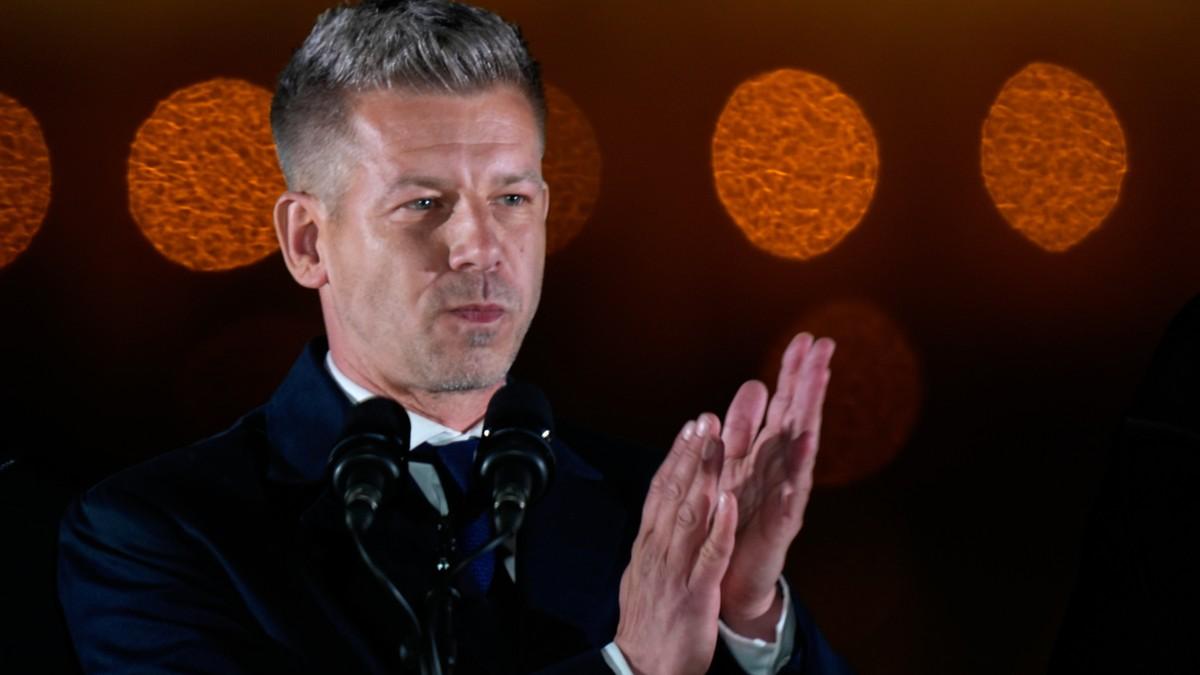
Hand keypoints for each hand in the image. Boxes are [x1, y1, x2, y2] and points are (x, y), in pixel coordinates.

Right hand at [615, 414, 737, 674]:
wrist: (643, 668)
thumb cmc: (649, 623)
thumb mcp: (645, 574)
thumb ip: (654, 542)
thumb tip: (659, 513)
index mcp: (649, 544)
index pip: (661, 490)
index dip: (676, 455)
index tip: (690, 426)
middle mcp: (658, 549)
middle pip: (674, 491)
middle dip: (690, 452)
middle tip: (707, 418)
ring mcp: (676, 568)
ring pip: (691, 513)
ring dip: (704, 475)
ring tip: (718, 442)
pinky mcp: (695, 592)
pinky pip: (709, 554)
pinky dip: (718, 525)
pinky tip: (728, 500)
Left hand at [717, 333, 834, 637]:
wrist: (731, 577)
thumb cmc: (736, 519)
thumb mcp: (736, 465)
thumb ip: (745, 427)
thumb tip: (756, 384)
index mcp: (767, 452)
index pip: (785, 404)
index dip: (794, 372)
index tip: (805, 339)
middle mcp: (781, 467)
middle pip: (799, 416)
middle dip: (810, 380)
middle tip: (824, 345)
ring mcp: (785, 493)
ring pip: (801, 447)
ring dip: (810, 413)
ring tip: (819, 383)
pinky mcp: (781, 524)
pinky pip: (791, 493)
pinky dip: (798, 470)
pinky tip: (807, 446)